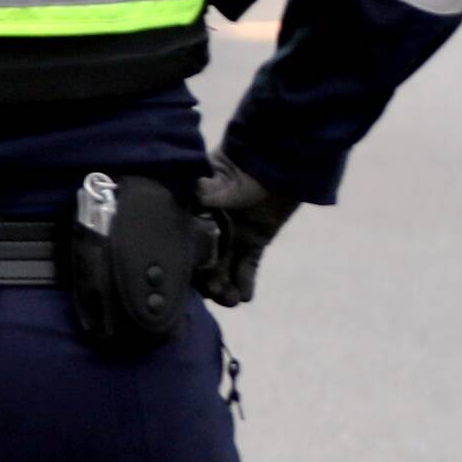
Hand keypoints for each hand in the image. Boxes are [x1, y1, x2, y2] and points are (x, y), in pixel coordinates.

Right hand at [194, 160, 294, 307]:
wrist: (281, 161)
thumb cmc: (244, 166)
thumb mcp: (217, 181)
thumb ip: (200, 196)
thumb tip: (181, 206)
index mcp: (194, 210)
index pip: (184, 244)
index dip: (187, 265)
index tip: (192, 281)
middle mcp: (211, 225)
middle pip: (204, 261)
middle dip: (209, 281)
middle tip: (216, 293)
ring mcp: (234, 234)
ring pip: (225, 268)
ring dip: (226, 287)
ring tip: (232, 300)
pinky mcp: (256, 239)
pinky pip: (248, 266)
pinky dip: (246, 282)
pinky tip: (246, 296)